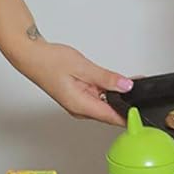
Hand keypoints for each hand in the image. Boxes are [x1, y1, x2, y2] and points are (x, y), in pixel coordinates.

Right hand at [17, 40, 131, 124]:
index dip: (129, 116)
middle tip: (141, 90)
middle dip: (126, 103)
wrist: (30, 55)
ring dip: (117, 95)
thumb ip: (106, 78)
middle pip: (110, 112)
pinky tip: (114, 81)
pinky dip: (107, 90)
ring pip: (104, 103)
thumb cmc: (48, 61)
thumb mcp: (82, 67)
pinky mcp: (77, 96)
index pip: (111, 117)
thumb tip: (126, 85)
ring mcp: (78, 104)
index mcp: (80, 106)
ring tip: (131, 82)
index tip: (143, 113)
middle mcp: (79, 109)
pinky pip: (97, 97)